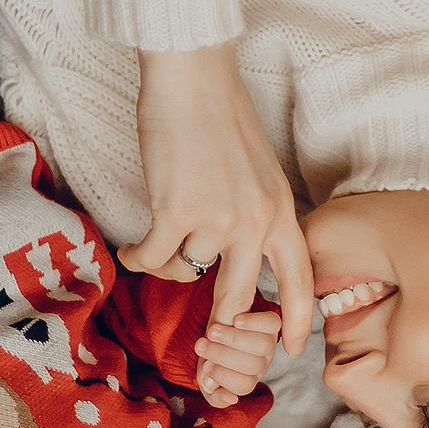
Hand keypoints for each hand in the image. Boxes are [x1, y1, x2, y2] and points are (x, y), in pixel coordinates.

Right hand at [122, 44, 314, 350]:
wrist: (192, 78)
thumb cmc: (220, 114)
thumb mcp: (261, 171)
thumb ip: (257, 213)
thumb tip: (237, 256)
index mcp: (281, 210)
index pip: (299, 279)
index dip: (296, 320)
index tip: (291, 348)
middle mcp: (255, 221)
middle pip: (237, 297)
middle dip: (218, 322)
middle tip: (206, 336)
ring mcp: (216, 219)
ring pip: (186, 272)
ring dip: (167, 264)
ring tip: (157, 241)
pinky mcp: (176, 212)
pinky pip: (151, 258)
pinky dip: (136, 258)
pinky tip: (129, 249)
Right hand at [195, 307, 281, 407]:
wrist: (216, 325)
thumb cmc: (211, 353)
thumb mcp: (206, 373)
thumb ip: (212, 390)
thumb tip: (224, 395)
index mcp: (247, 379)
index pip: (243, 386)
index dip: (224, 377)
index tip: (205, 366)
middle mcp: (261, 362)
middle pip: (254, 365)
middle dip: (223, 356)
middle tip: (201, 346)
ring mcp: (268, 342)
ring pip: (263, 345)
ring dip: (233, 338)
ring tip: (212, 331)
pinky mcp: (271, 323)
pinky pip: (272, 324)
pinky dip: (253, 322)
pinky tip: (236, 321)